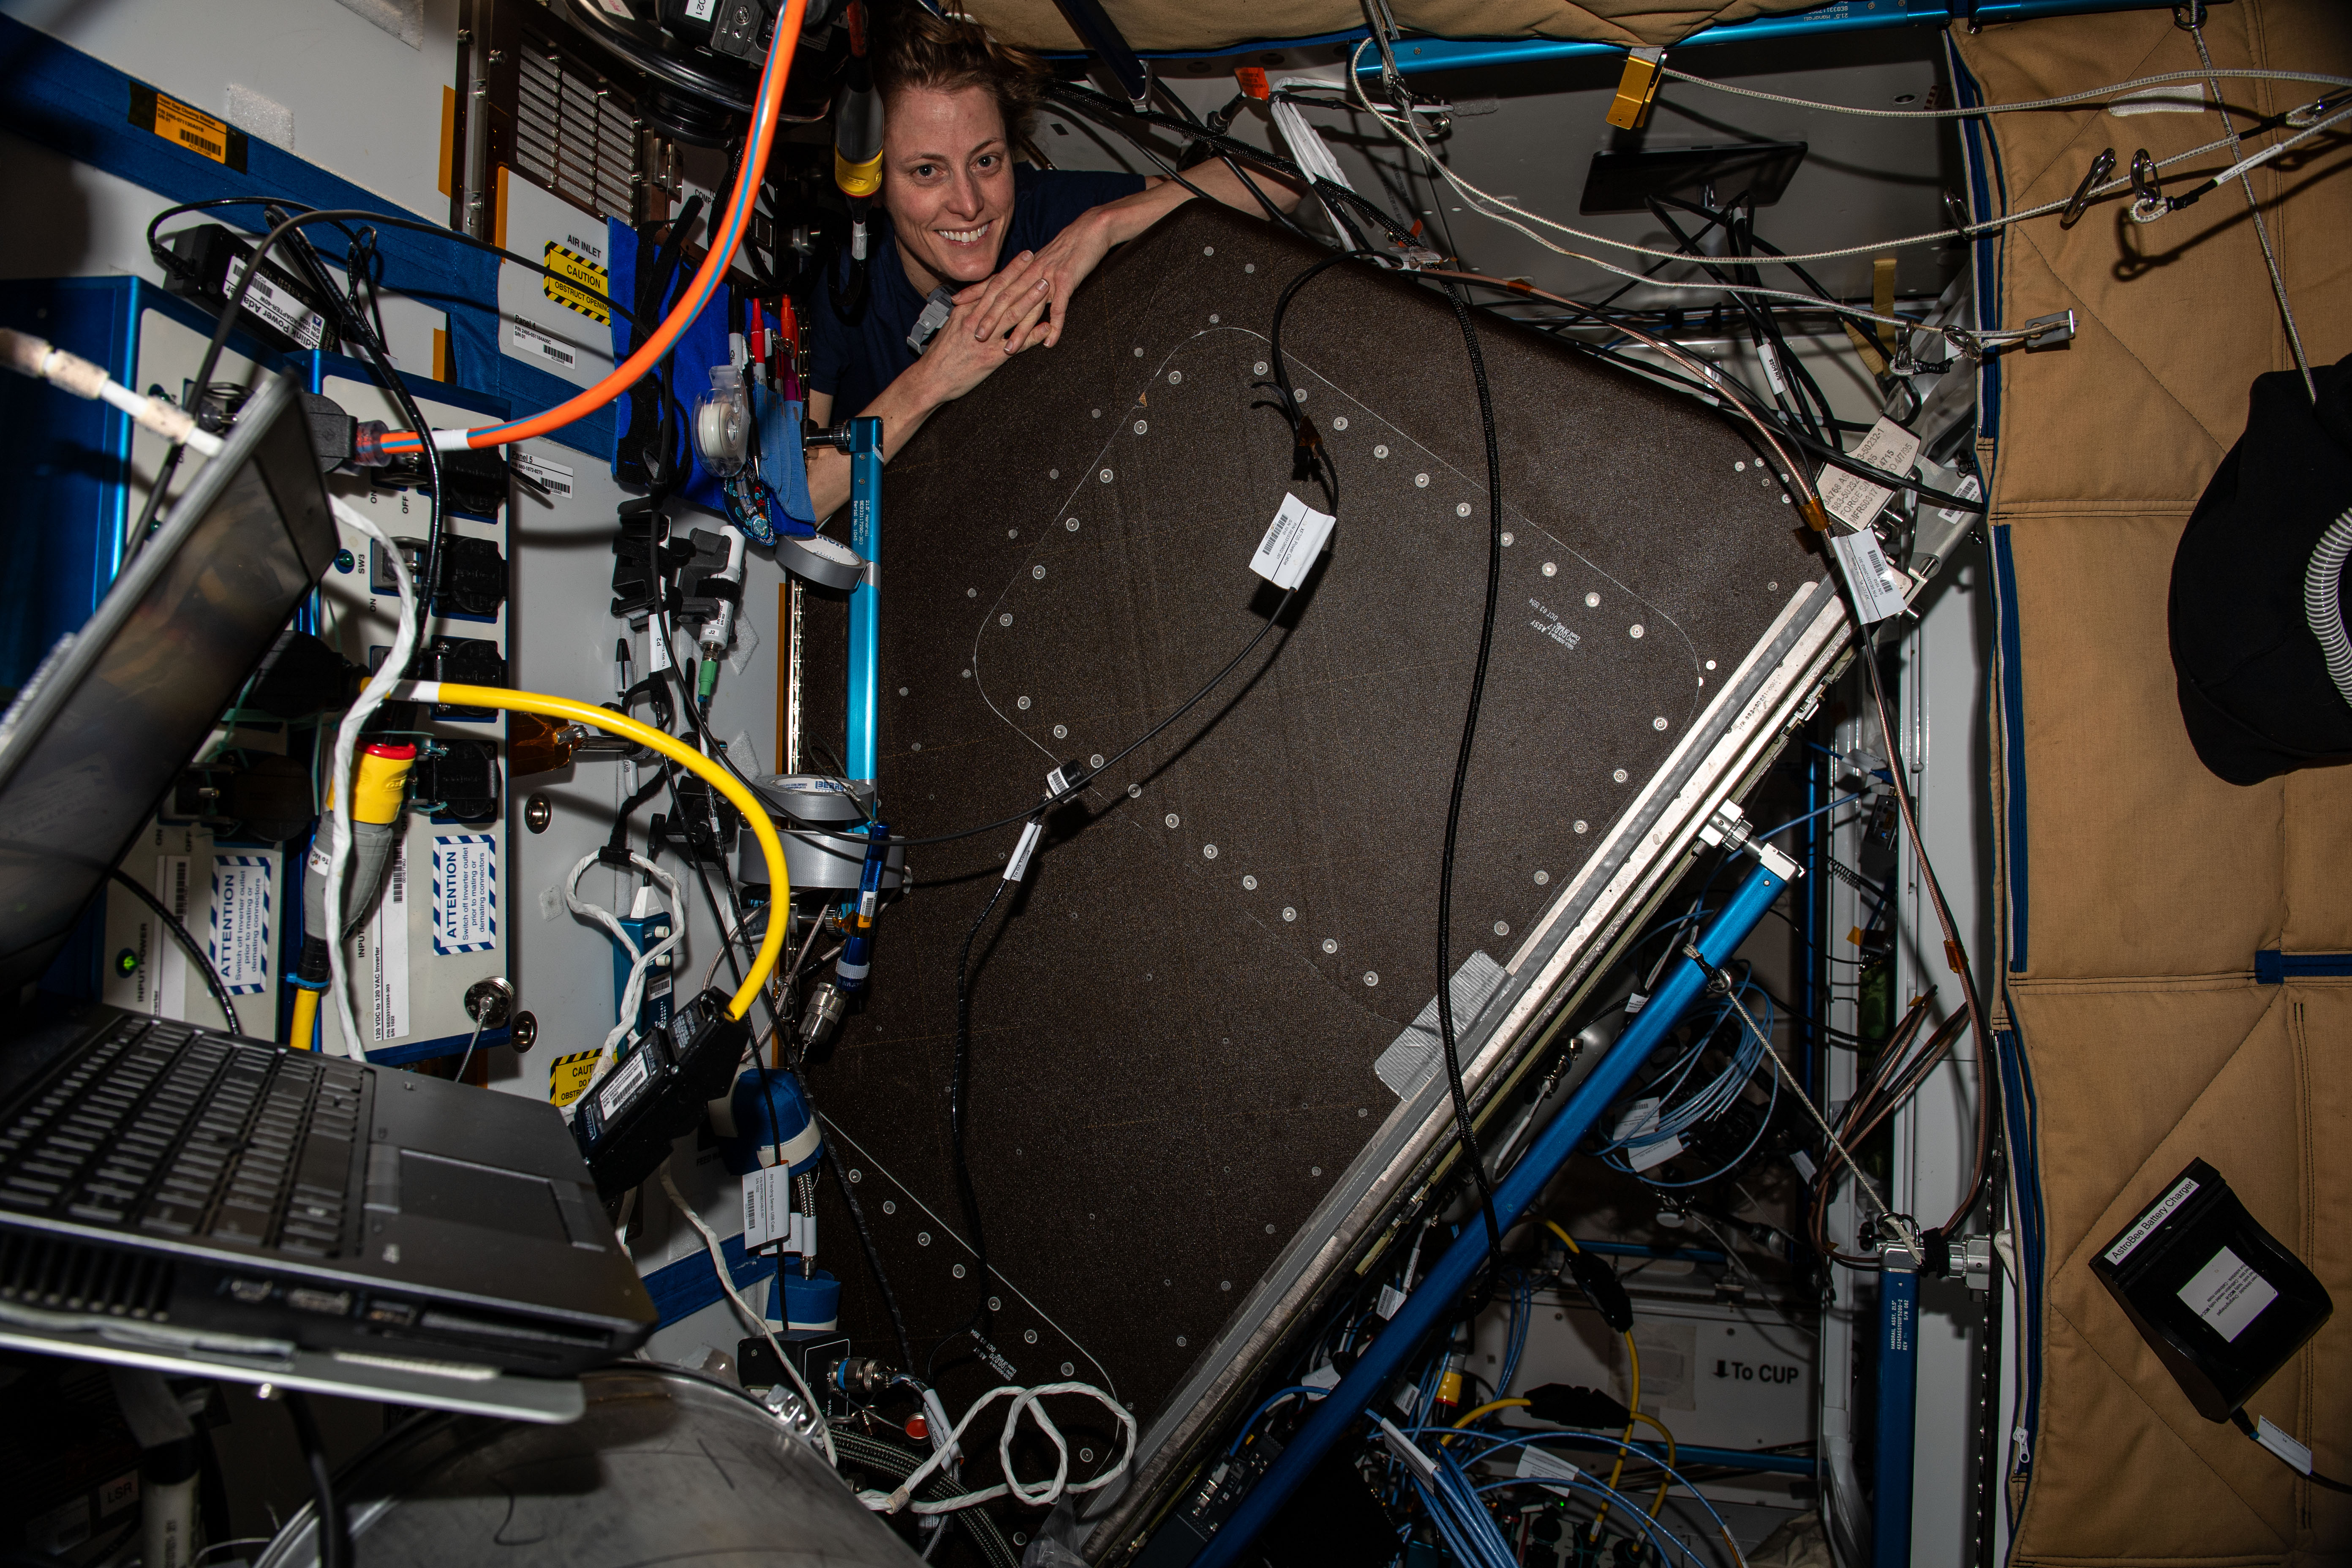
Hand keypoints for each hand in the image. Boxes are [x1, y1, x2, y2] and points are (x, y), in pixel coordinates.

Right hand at [909, 261, 1052, 405]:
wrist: (930, 378)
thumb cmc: (941, 354)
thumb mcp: (951, 325)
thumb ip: (967, 311)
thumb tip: (978, 298)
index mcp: (966, 310)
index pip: (992, 285)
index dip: (1010, 270)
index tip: (1025, 258)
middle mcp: (975, 320)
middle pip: (1004, 293)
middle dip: (1023, 276)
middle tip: (1040, 262)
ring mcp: (985, 338)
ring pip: (1011, 314)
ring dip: (1031, 299)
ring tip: (1045, 286)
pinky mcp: (991, 358)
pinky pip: (1016, 345)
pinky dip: (1033, 336)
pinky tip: (1046, 328)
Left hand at [962, 208, 1117, 352]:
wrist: (1089, 230)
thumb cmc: (1067, 247)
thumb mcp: (1042, 260)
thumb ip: (1027, 275)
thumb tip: (1015, 288)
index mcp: (1023, 267)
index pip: (994, 281)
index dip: (974, 293)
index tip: (955, 305)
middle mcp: (1030, 272)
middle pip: (1006, 297)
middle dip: (990, 318)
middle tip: (977, 336)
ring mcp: (1048, 276)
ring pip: (1029, 307)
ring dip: (1019, 330)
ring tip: (1008, 350)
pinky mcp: (1067, 280)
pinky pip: (1059, 307)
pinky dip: (1054, 326)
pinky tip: (1049, 343)